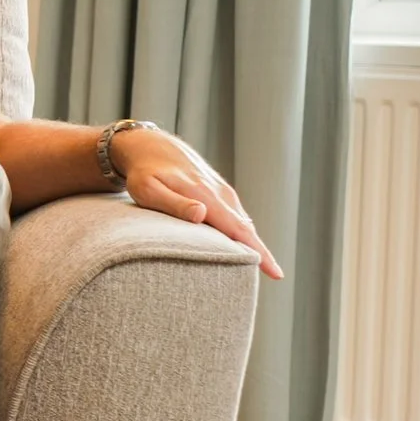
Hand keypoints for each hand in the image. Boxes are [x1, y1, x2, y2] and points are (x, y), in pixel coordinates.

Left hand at [114, 127, 283, 279]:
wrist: (151, 145)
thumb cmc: (144, 173)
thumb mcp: (148, 189)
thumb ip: (173, 203)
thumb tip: (202, 214)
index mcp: (206, 196)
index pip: (238, 230)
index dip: (258, 252)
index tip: (276, 272)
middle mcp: (220, 194)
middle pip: (246, 229)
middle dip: (261, 252)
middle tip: (275, 275)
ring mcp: (222, 191)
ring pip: (243, 222)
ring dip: (252, 242)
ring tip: (262, 266)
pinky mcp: (219, 191)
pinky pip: (235, 215)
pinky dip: (242, 230)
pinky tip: (243, 244)